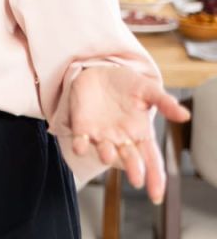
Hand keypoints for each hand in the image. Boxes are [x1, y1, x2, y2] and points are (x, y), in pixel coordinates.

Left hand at [69, 65, 190, 203]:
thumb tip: (185, 116)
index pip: (151, 159)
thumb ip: (164, 102)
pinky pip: (80, 139)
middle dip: (133, 170)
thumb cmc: (126, 85)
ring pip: (104, 150)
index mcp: (140, 133)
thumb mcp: (147, 89)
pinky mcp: (81, 126)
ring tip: (109, 156)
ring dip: (106, 154)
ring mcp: (101, 134)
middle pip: (129, 159)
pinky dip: (80, 144)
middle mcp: (121, 138)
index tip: (157, 195)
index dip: (155, 177)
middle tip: (137, 180)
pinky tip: (81, 146)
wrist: (98, 71)